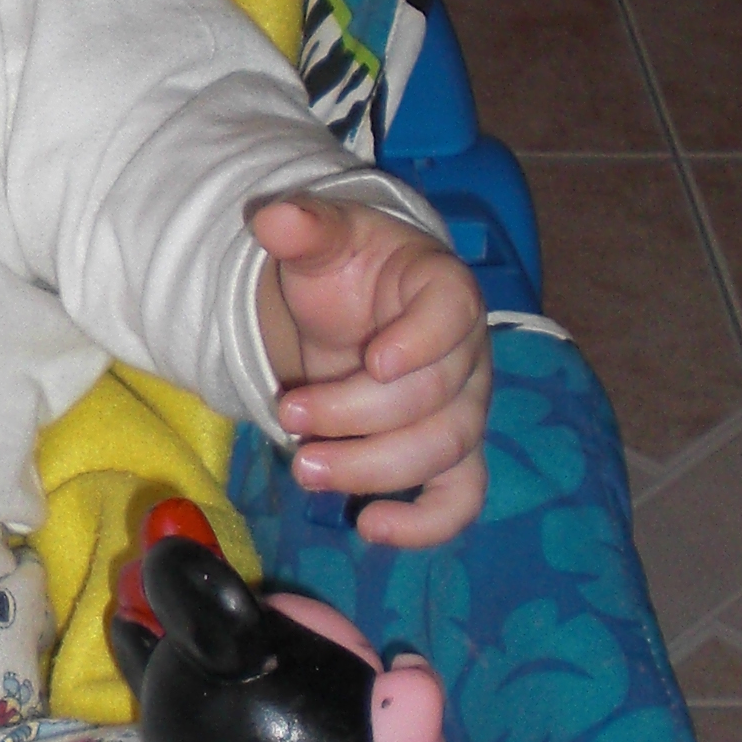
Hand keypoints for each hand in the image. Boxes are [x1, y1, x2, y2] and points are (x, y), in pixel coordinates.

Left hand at [251, 195, 489, 547]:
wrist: (356, 303)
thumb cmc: (349, 268)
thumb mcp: (323, 238)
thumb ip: (304, 226)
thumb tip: (274, 215)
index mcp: (444, 288)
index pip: (454, 313)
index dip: (420, 341)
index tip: (373, 360)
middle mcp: (467, 353)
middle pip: (434, 396)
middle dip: (357, 414)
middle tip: (288, 414)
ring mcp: (463, 408)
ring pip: (444, 450)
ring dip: (373, 467)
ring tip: (304, 468)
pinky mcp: (450, 453)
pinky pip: (460, 498)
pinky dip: (426, 523)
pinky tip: (371, 526)